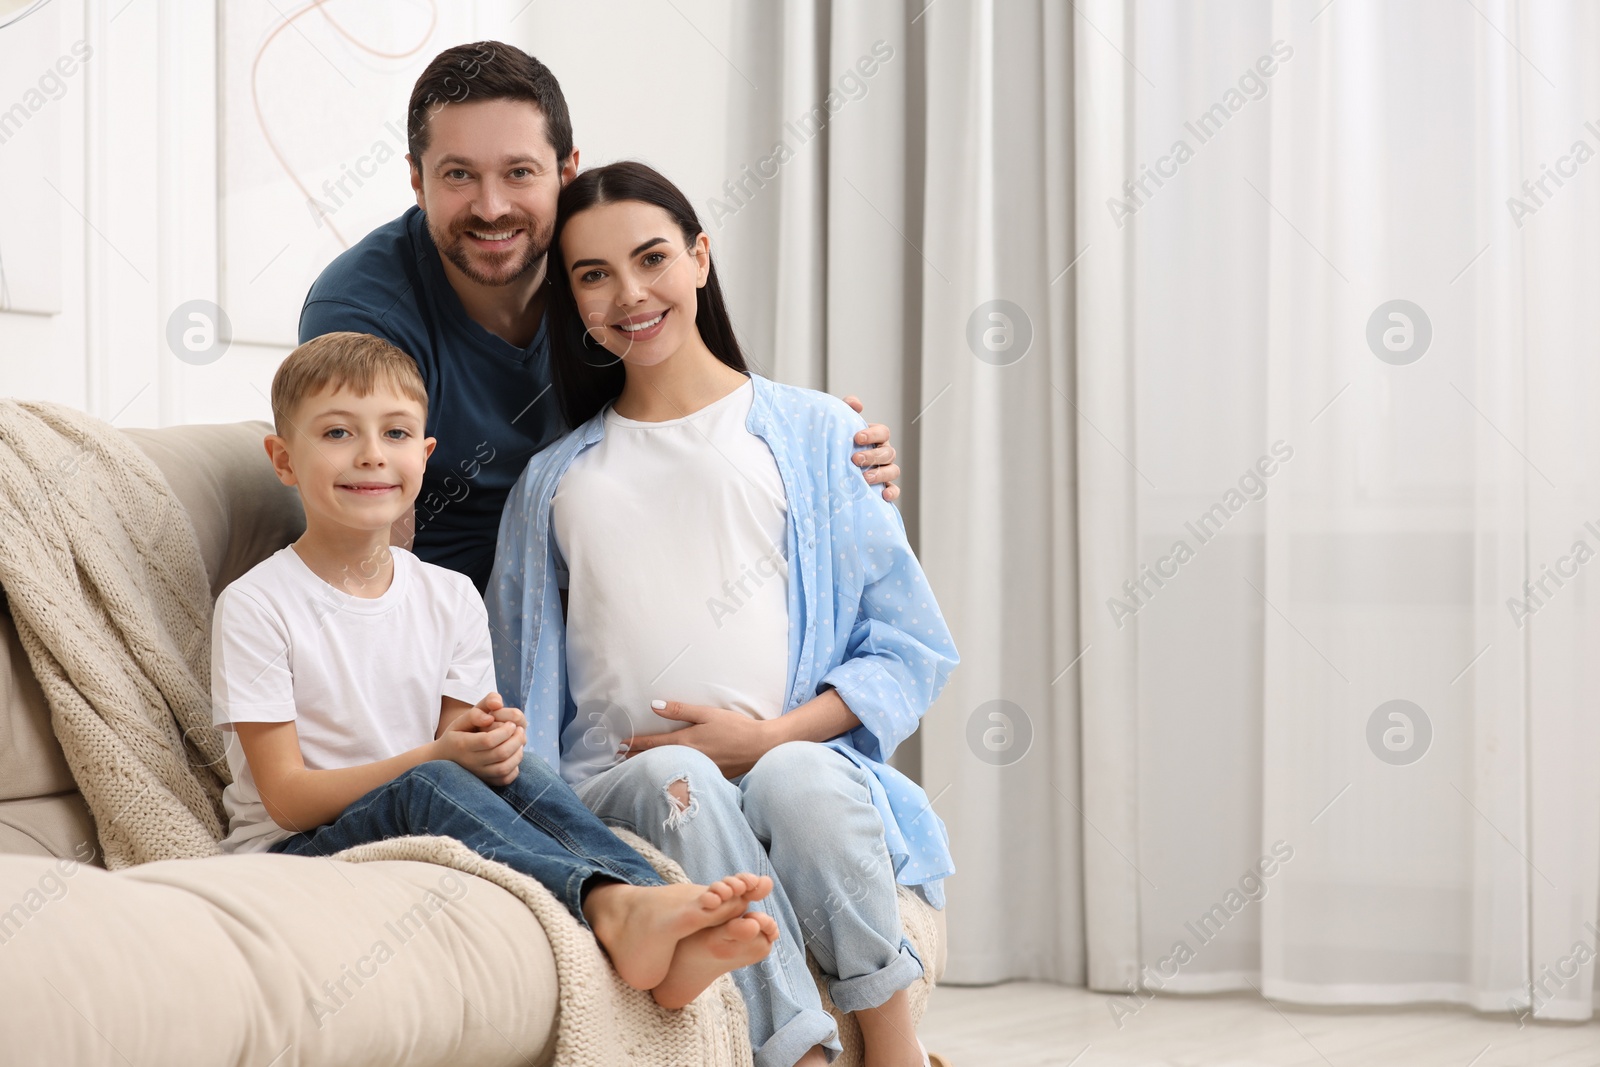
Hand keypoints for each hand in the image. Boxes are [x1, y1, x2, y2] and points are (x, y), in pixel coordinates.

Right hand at [437, 693, 524, 785]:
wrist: (443, 758)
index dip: (505, 731)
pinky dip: (515, 768)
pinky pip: (504, 780)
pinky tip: (514, 756)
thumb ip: (475, 714)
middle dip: (516, 740)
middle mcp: (470, 762)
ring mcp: (478, 774)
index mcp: (463, 744)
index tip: (511, 724)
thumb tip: (490, 718)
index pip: (489, 740)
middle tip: (519, 730)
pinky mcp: (485, 782)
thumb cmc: (456, 736)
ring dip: (517, 753)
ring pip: (504, 768)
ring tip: (519, 741)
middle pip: (500, 754)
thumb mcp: (460, 721)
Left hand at [625, 701, 774, 778]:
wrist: (761, 747)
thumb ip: (680, 710)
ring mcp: (698, 770)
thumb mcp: (708, 714)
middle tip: (618, 758)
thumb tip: (654, 706)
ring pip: (669, 767)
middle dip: (636, 758)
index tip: (618, 745)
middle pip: (656, 759)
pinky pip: (683, 773)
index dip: (634, 744)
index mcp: (686, 742)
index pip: (653, 743)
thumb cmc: (736, 728)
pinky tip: (668, 771)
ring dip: (652, 766)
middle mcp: (689, 759)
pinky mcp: (708, 776)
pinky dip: (671, 771)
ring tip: (636, 765)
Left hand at [842, 396, 899, 503]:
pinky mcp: (883, 488)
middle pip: (888, 452)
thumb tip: (857, 404)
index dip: (872, 434)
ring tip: (865, 478)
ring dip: (881, 474)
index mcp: (876, 438)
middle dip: (873, 456)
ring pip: (893, 470)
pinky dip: (892, 492)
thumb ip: (847, 409)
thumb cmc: (839, 444)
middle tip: (855, 460)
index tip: (856, 438)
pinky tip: (883, 494)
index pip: (883, 432)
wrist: (829, 468)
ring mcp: (885, 471)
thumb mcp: (840, 425)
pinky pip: (895, 490)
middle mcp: (883, 454)